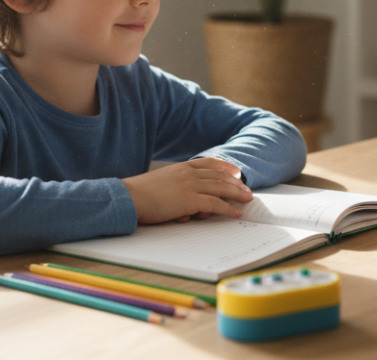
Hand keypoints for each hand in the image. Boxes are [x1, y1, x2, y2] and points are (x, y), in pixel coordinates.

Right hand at [122, 157, 252, 224]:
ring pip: (221, 188)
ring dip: (237, 194)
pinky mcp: (190, 200)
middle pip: (219, 176)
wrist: (130, 197)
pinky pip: (215, 204)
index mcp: (181, 167)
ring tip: (247, 199)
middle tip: (247, 189)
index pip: (209, 163)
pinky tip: (236, 212)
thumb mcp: (161, 183)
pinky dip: (228, 208)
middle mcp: (188, 173)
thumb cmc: (140, 194)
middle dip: (235, 183)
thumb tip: (187, 205)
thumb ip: (177, 187)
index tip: (235, 172)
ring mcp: (190, 186)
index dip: (224, 167)